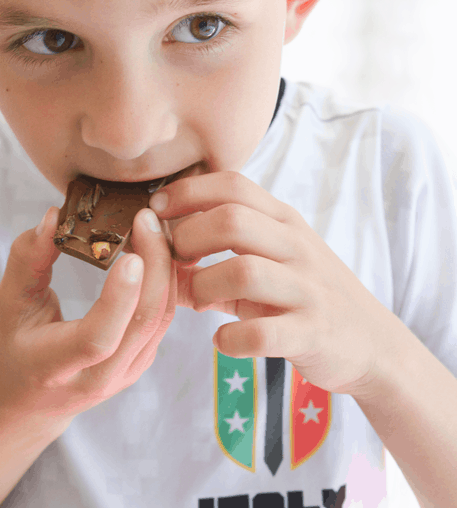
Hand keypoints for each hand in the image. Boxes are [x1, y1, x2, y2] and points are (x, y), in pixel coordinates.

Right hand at [0, 206, 174, 435]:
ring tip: (153, 224)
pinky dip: (166, 278)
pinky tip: (157, 247)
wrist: (28, 401)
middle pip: (143, 322)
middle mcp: (99, 378)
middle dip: (154, 264)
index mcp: (56, 366)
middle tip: (146, 217)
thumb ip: (28, 258)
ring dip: (165, 266)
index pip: (98, 338)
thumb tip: (53, 215)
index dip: (119, 298)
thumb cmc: (15, 346)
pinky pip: (164, 316)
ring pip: (162, 317)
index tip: (131, 255)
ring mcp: (127, 372)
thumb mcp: (8, 302)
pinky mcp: (142, 359)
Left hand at [149, 171, 396, 397]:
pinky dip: (231, 338)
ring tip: (198, 299)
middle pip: (232, 219)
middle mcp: (297, 247)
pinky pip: (262, 333)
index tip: (156, 207)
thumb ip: (216, 259)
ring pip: (244, 272)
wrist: (371, 343)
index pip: (233, 185)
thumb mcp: (268, 264)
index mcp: (284, 221)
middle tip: (175, 258)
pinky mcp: (311, 333)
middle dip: (190, 235)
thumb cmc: (303, 295)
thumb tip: (156, 260)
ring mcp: (306, 289)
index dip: (188, 191)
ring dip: (206, 285)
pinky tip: (222, 340)